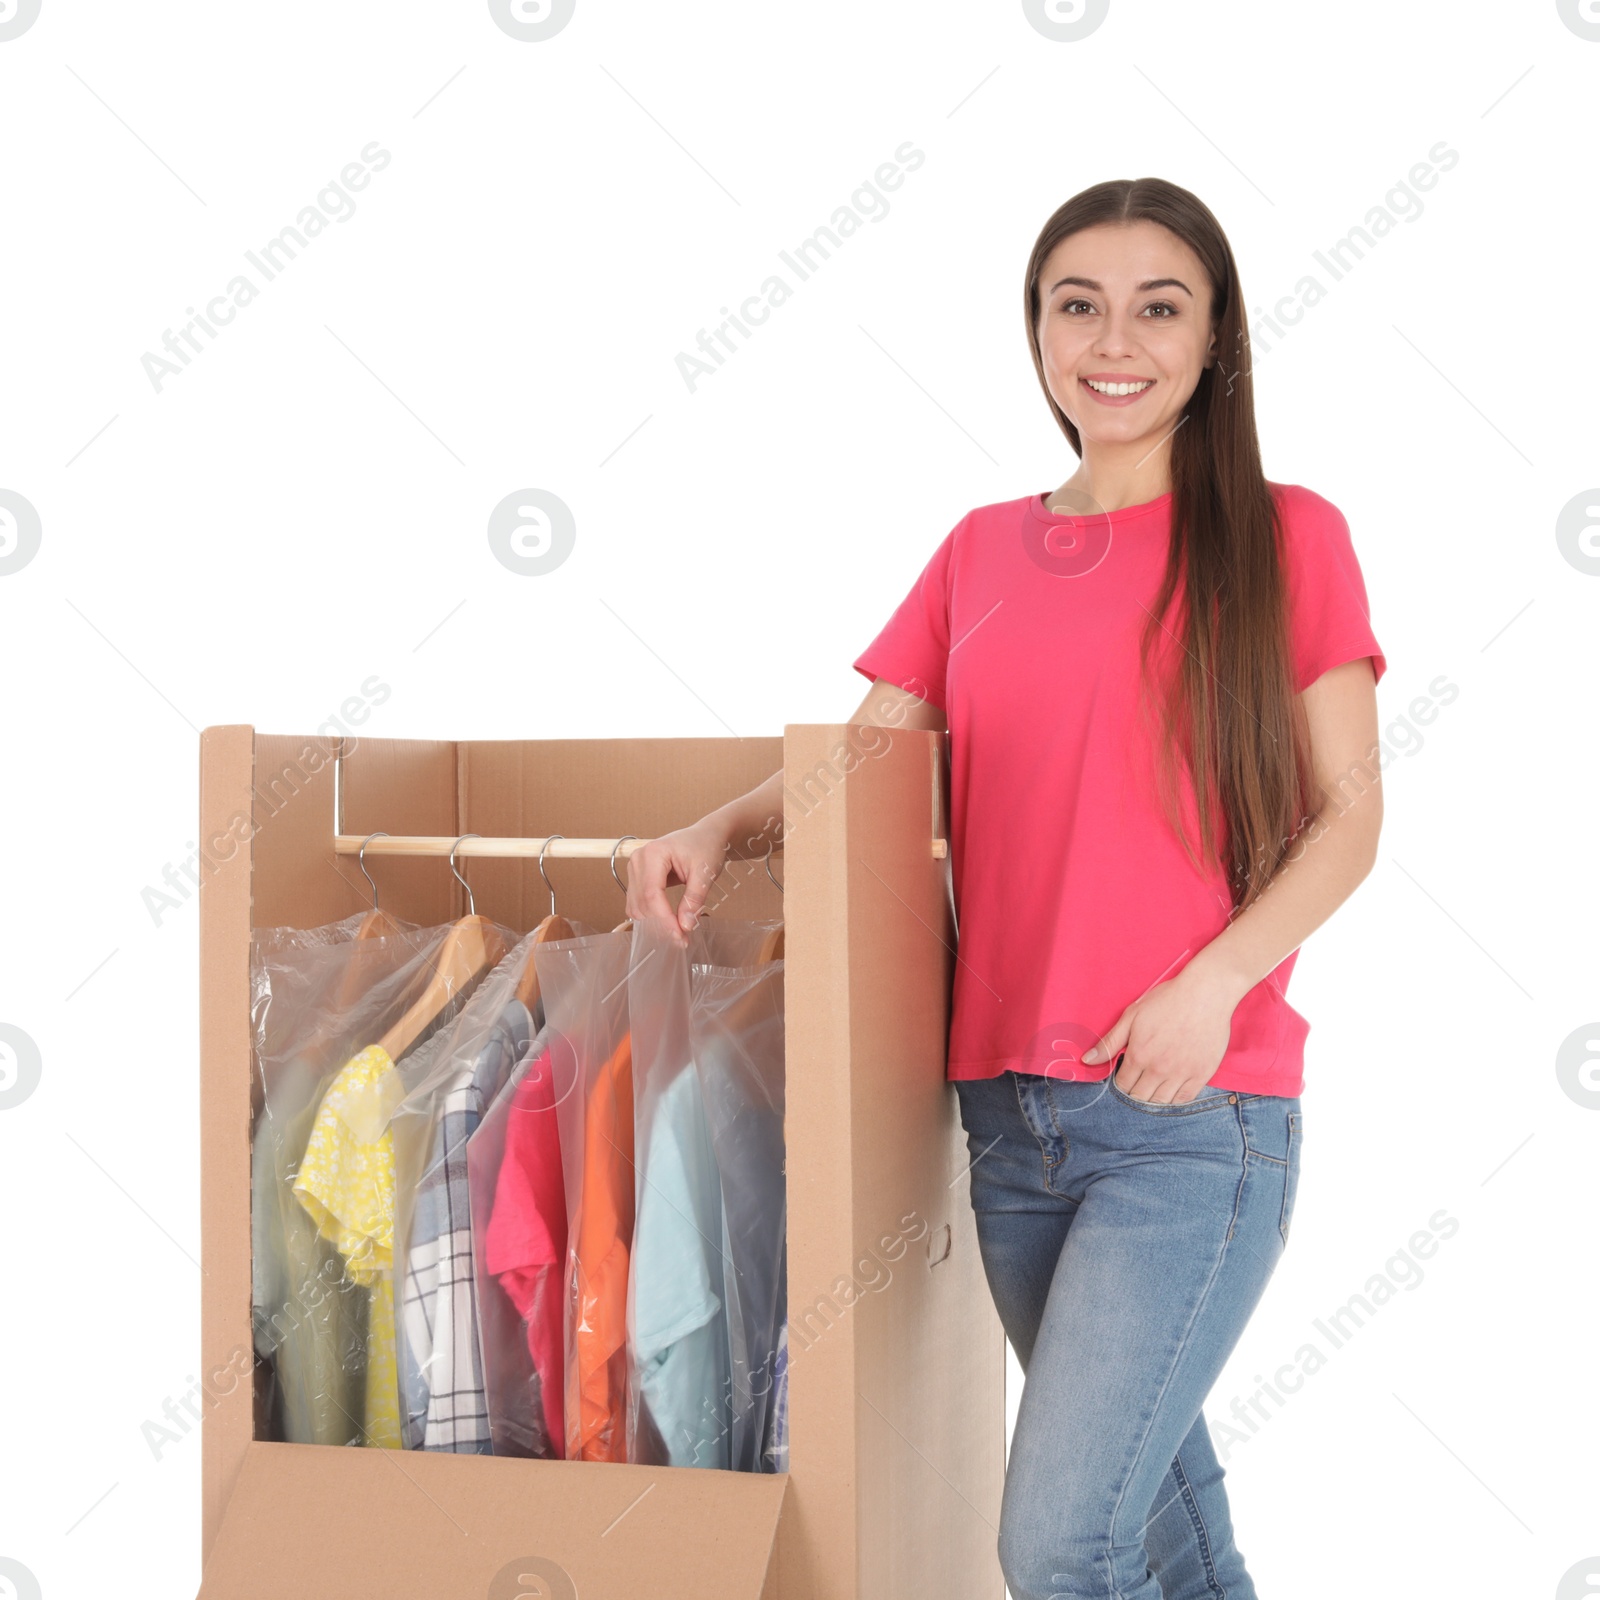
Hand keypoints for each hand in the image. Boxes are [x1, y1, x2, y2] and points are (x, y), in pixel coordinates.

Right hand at [622, 818, 731, 947]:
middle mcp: (638, 859)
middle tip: (683, 937)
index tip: (680, 936)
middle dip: (661, 923)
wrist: (705, 835)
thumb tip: (685, 925)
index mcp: (653, 853)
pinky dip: (651, 915)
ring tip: (678, 930)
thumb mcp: (705, 873)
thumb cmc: (706, 846)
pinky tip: (668, 920)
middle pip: (642, 902)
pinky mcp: (638, 877)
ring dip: (654, 922)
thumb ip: (694, 900)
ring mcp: (635, 868)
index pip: (652, 894)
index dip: (664, 919)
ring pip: (636, 906)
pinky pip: (638, 902)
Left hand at [1081, 967, 1236, 1103]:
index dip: (1120, 1082)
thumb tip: (1087, 1060)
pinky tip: (1171, 1089)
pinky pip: (1185, 1099)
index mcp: (1139, 1055)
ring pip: (1162, 1102)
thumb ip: (1109, 1042)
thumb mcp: (1132, 1016)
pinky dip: (1175, 1099)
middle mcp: (1159, 1069)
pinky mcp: (1202, 1074)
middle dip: (1134, 1092)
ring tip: (1152, 1086)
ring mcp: (1182, 1073)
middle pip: (1140, 1097)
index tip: (1124, 1074)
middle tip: (1137, 1081)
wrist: (1205, 993)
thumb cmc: (1167, 1001)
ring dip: (1153, 1099)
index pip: (1123, 1085)